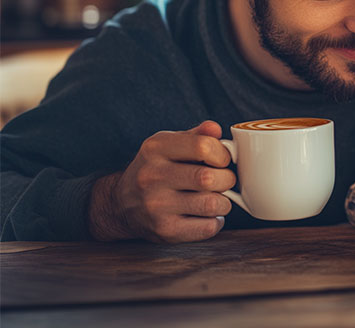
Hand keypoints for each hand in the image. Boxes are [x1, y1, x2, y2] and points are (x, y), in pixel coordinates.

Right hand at [89, 121, 235, 242]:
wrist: (121, 204)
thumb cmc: (156, 169)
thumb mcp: (169, 144)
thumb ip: (196, 135)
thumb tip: (216, 129)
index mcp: (156, 148)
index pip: (203, 146)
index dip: (223, 154)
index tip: (222, 160)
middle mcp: (152, 176)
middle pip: (209, 178)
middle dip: (227, 179)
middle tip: (223, 181)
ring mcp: (156, 206)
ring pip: (212, 204)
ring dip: (224, 202)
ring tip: (217, 198)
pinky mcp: (164, 231)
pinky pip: (207, 227)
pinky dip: (216, 222)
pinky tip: (207, 215)